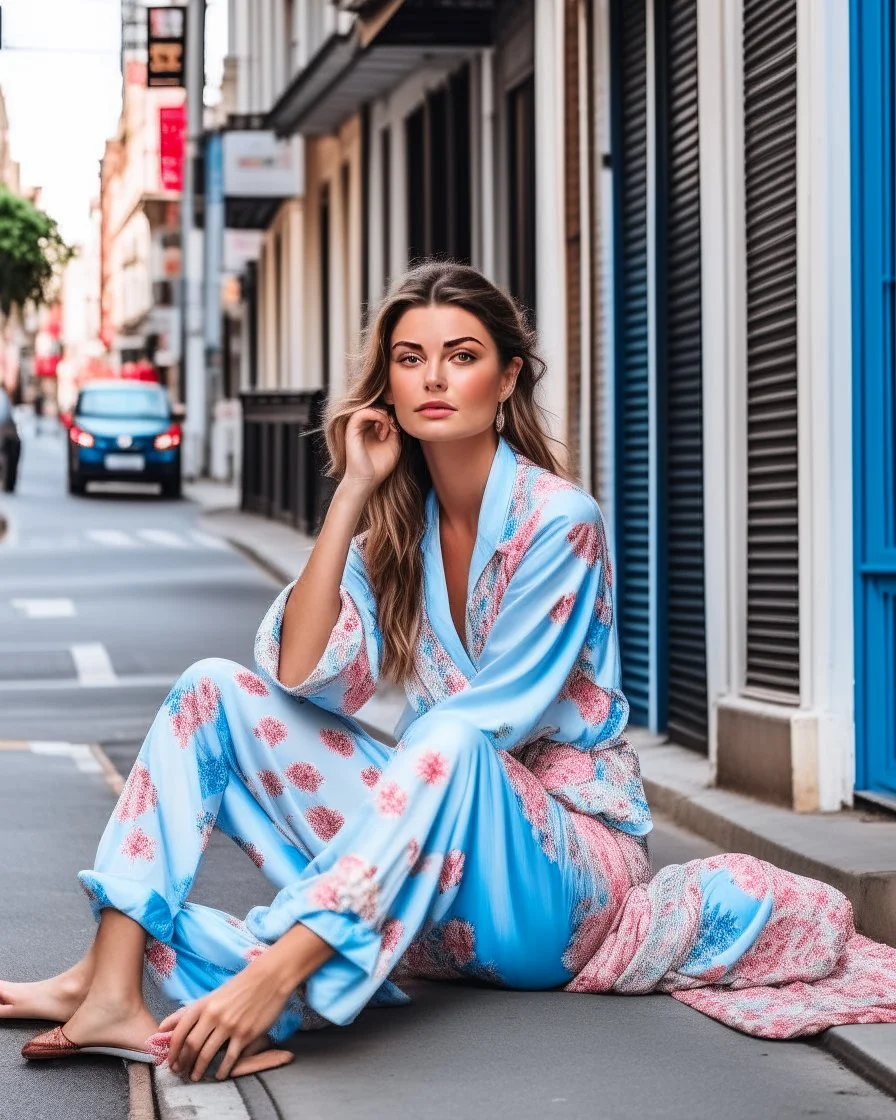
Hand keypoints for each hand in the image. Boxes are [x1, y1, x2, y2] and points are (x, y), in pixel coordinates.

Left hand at [161, 960, 291, 1081]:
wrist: (269, 978)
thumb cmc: (239, 986)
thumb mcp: (211, 995)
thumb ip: (188, 1012)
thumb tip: (162, 1027)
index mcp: (203, 1004)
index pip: (180, 1032)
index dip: (173, 1051)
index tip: (171, 1062)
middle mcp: (213, 1015)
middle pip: (191, 1046)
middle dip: (184, 1063)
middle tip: (182, 1073)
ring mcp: (230, 1025)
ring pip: (207, 1054)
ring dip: (199, 1069)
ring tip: (196, 1076)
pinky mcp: (246, 1033)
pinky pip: (230, 1058)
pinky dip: (222, 1070)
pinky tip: (220, 1074)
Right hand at [341, 406, 400, 493]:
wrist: (367, 480)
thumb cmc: (379, 466)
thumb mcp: (394, 445)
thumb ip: (394, 429)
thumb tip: (392, 417)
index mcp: (371, 430)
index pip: (380, 412)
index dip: (391, 416)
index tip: (396, 430)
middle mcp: (363, 427)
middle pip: (375, 408)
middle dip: (387, 415)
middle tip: (393, 429)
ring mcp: (356, 427)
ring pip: (369, 407)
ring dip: (382, 416)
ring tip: (387, 431)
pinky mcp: (351, 430)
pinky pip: (361, 412)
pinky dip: (376, 416)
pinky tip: (382, 429)